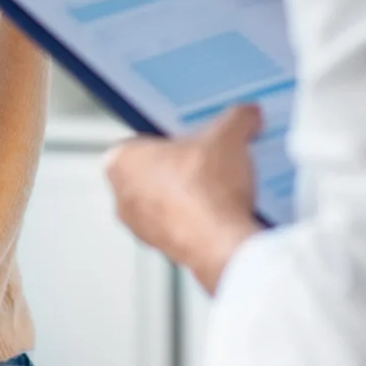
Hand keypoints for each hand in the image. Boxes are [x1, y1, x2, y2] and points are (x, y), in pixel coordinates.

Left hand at [104, 106, 266, 293]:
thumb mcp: (228, 135)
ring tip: (222, 185)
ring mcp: (141, 228)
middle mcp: (122, 198)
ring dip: (191, 194)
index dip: (171, 135)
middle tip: (210, 157)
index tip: (192, 134)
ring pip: (167, 201)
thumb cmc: (205, 192)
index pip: (140, 138)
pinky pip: (181, 225)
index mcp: (119, 161)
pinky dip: (199, 219)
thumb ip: (237, 118)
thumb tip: (246, 115)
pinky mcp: (164, 249)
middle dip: (181, 165)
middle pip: (155, 171)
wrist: (221, 242)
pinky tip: (224, 211)